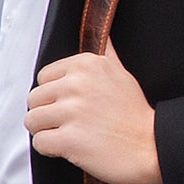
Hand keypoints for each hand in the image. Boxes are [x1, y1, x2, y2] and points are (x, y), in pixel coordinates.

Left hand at [25, 43, 161, 183]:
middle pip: (34, 99)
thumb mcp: (121, 73)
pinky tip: (71, 148)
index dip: (54, 95)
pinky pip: (39, 142)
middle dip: (47, 113)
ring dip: (46, 131)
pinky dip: (51, 149)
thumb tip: (102, 33)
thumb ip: (105, 53)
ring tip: (69, 135)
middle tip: (70, 123)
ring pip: (31, 120)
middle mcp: (77, 84)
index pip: (43, 77)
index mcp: (86, 64)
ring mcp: (72, 111)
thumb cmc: (135, 115)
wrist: (152, 147)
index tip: (72, 104)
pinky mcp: (69, 139)